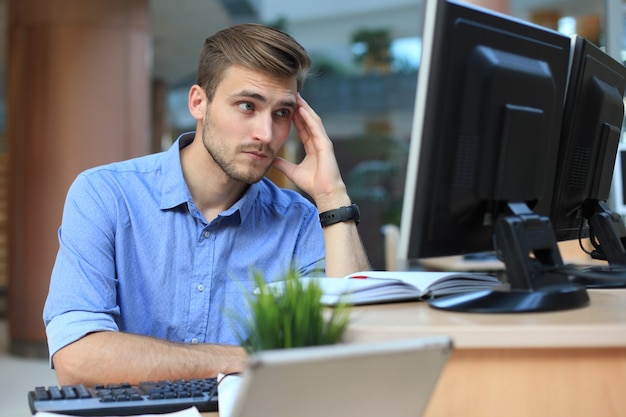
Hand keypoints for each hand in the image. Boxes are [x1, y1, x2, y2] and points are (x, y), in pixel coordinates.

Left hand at [272, 94, 349, 210]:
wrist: (324, 192)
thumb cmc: (312, 183)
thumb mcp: (292, 171)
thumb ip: (283, 164)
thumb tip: (271, 159)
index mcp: (312, 146)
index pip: (302, 127)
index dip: (295, 116)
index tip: (286, 106)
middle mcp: (318, 141)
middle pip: (308, 120)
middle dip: (300, 107)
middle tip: (291, 94)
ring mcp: (323, 142)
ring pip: (313, 120)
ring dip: (305, 108)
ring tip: (297, 97)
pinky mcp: (326, 145)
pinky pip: (316, 128)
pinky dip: (309, 118)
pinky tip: (302, 109)